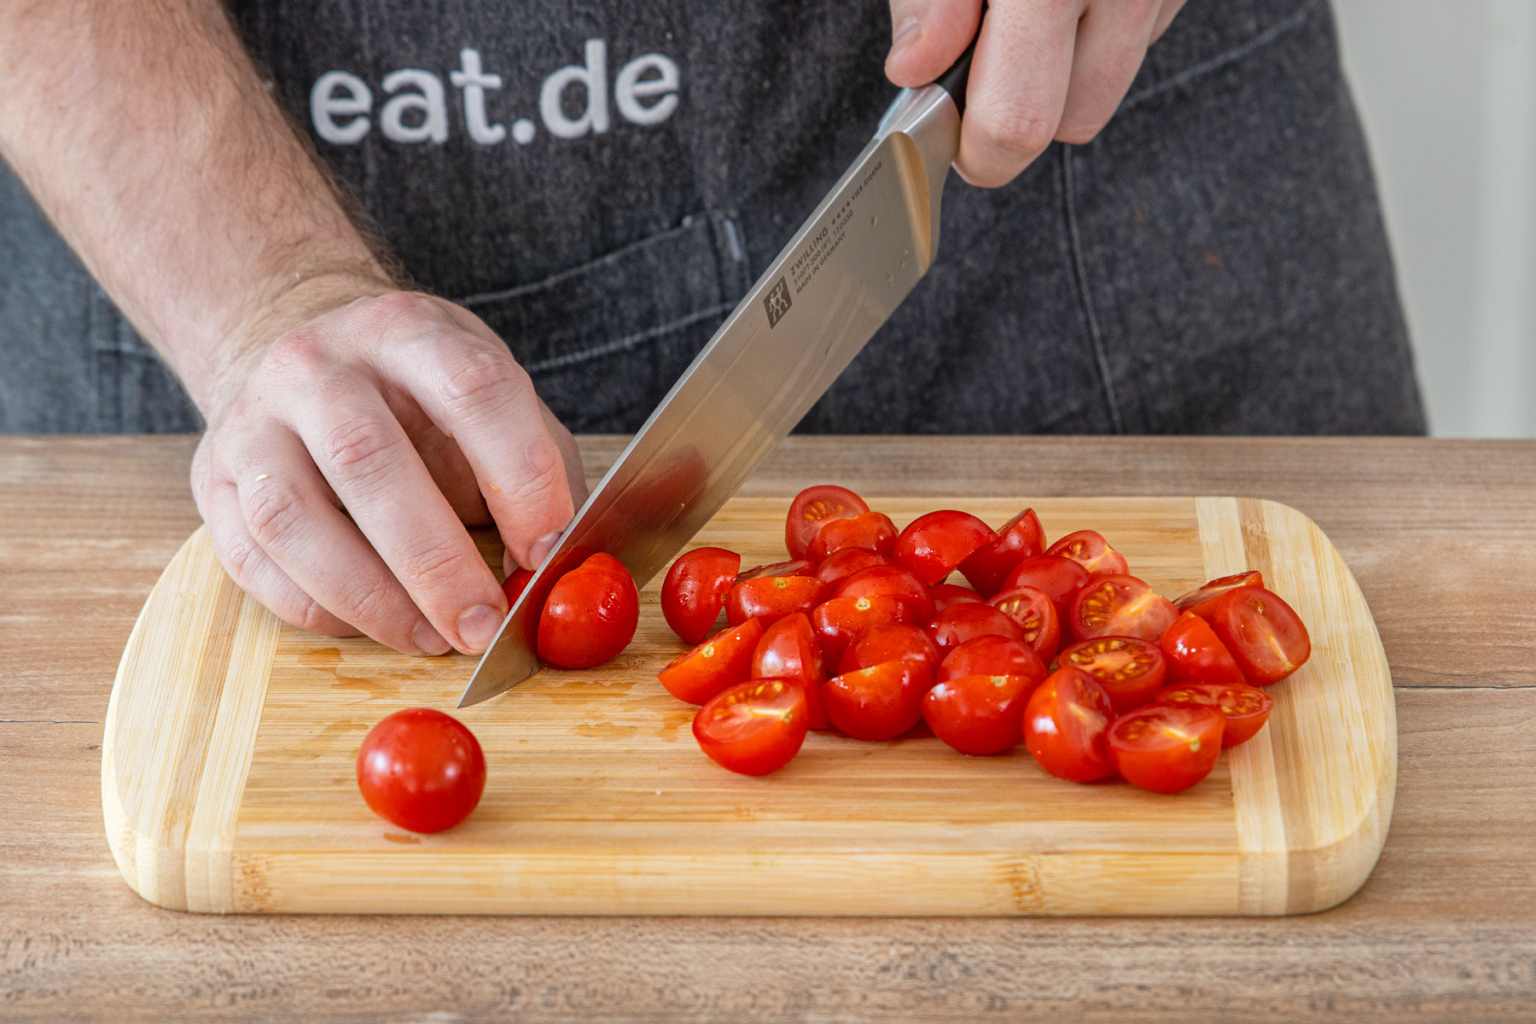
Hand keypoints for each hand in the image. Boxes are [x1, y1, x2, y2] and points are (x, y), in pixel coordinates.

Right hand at [191, 285, 586, 655]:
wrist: (303, 356)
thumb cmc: (420, 396)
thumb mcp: (493, 396)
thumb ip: (539, 470)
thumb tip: (561, 568)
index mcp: (409, 331)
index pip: (472, 389)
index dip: (519, 476)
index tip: (547, 552)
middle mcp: (318, 365)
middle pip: (368, 458)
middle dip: (435, 561)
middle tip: (483, 625)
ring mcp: (253, 420)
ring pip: (291, 517)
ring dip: (370, 596)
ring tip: (429, 638)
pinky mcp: (212, 479)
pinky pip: (251, 559)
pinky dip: (316, 606)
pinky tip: (370, 622)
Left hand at [885, 0, 1187, 186]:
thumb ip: (932, 1)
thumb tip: (913, 71)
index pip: (1016, 124)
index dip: (972, 145)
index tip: (943, 130)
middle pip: (1072, 125)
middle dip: (1016, 112)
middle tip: (978, 60)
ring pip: (1109, 85)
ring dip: (1062, 69)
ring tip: (1026, 8)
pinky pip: (1141, 36)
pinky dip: (1098, 28)